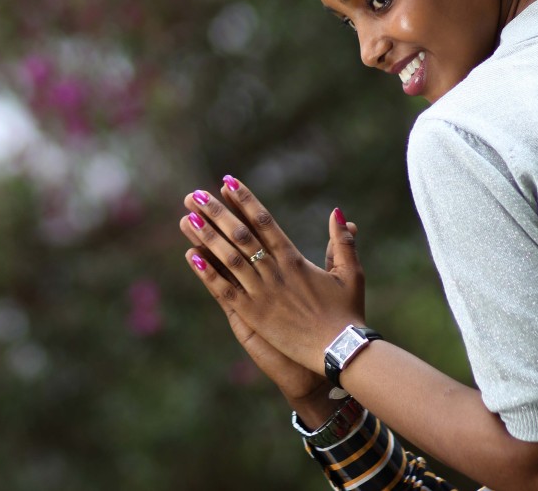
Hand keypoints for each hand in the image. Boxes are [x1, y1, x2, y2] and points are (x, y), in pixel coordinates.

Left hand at [179, 178, 365, 379]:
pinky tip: (192, 257)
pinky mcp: (254, 316)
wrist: (341, 353)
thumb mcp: (350, 273)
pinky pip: (226, 291)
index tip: (228, 183)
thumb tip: (338, 213)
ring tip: (187, 218)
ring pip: (229, 259)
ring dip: (207, 237)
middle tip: (195, 195)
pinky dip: (208, 274)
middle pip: (240, 235)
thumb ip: (341, 242)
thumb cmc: (348, 314)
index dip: (245, 201)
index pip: (264, 222)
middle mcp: (275, 272)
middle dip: (217, 213)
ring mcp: (262, 294)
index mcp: (294, 259)